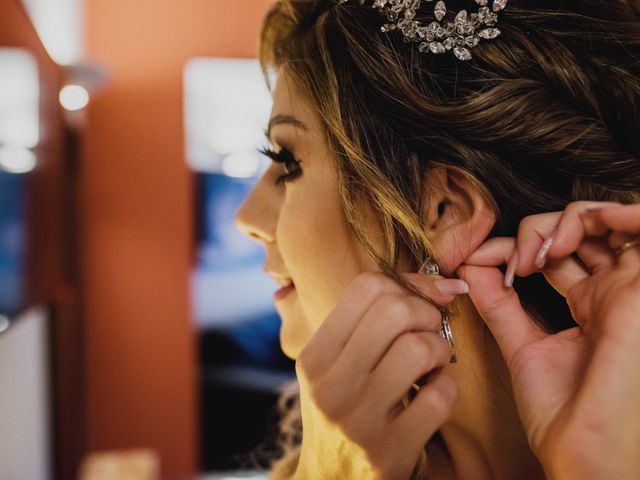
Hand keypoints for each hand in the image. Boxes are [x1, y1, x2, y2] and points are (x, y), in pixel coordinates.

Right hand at [294, 271, 465, 478]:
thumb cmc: (343, 410)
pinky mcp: (389, 452)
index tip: (420, 302)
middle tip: (427, 333)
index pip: (366, 287)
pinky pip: (439, 397)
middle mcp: (329, 385)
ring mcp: (358, 420)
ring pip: (418, 348)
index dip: (406, 285)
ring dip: (439, 351)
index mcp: (314, 356)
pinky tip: (433, 395)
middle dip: (426, 314)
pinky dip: (447, 389)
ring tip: (431, 365)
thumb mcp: (336, 365)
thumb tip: (443, 284)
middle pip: (394, 310)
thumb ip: (371, 322)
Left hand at [458, 201, 639, 478]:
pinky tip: (580, 227)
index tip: (476, 262)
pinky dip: (617, 213)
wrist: (585, 451)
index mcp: (587, 306)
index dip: (513, 246)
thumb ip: (498, 304)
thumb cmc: (562, 412)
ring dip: (570, 219)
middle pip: (579, 232)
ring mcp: (628, 290)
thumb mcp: (520, 345)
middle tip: (511, 261)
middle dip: (536, 231)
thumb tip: (468, 265)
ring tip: (540, 249)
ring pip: (608, 223)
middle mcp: (610, 294)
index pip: (554, 253)